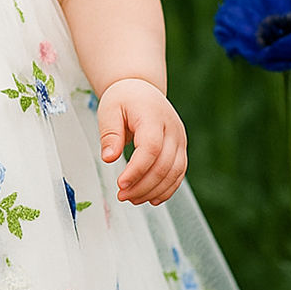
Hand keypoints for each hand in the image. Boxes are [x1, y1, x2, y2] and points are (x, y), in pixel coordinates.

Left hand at [97, 78, 186, 205]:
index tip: (120, 184)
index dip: (137, 169)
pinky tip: (151, 198)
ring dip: (154, 190)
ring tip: (132, 199)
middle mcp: (172, 129)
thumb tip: (109, 159)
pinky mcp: (181, 149)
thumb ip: (110, 134)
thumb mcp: (109, 110)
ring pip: (174, 172)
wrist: (142, 91)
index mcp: (154, 116)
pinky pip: (179, 173)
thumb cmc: (123, 99)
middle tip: (122, 196)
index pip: (151, 148)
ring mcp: (180, 140)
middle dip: (143, 185)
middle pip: (164, 164)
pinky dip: (167, 189)